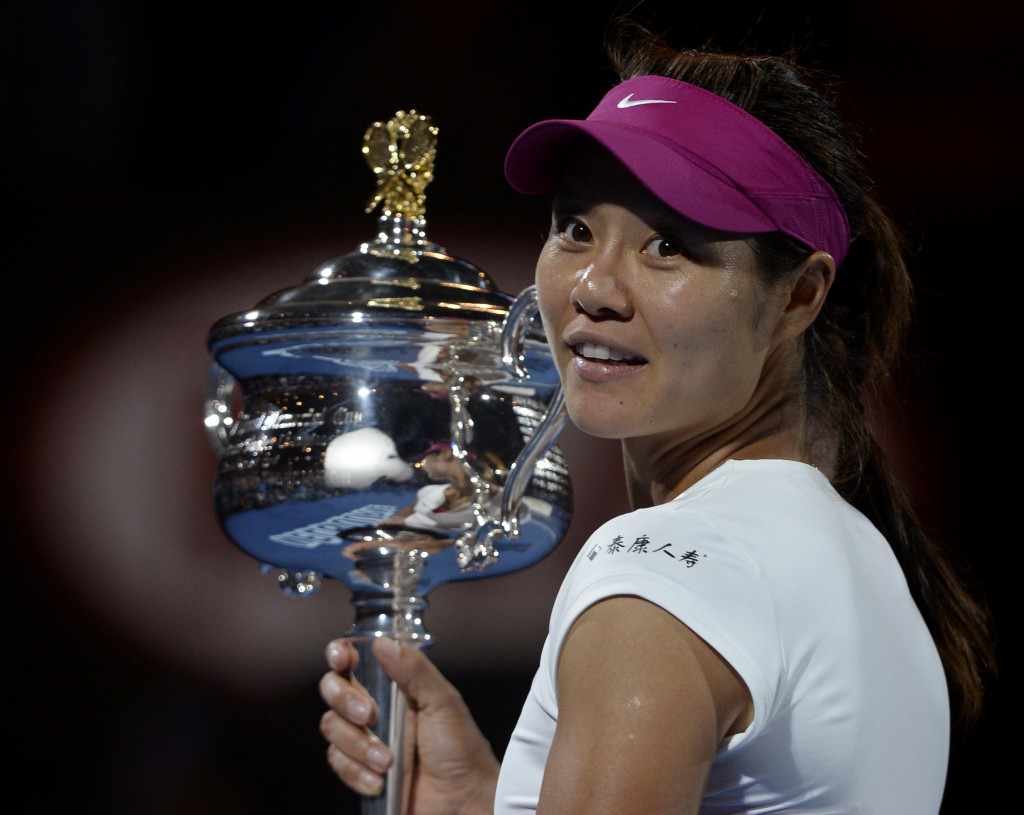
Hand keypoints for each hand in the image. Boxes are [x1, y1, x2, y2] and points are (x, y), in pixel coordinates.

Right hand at [319, 637, 499, 814]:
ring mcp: (365, 737)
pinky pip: (338, 763)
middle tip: (369, 715)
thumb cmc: (460, 748)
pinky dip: (356, 772)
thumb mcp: (443, 701)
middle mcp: (375, 707)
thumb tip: (383, 643)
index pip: (356, 660)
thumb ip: (414, 670)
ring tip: (387, 760)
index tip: (342, 660)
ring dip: (357, 744)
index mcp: (395, 684)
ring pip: (332, 727)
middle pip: (333, 689)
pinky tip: (380, 780)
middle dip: (345, 701)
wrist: (461, 798)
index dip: (340, 655)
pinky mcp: (359, 768)